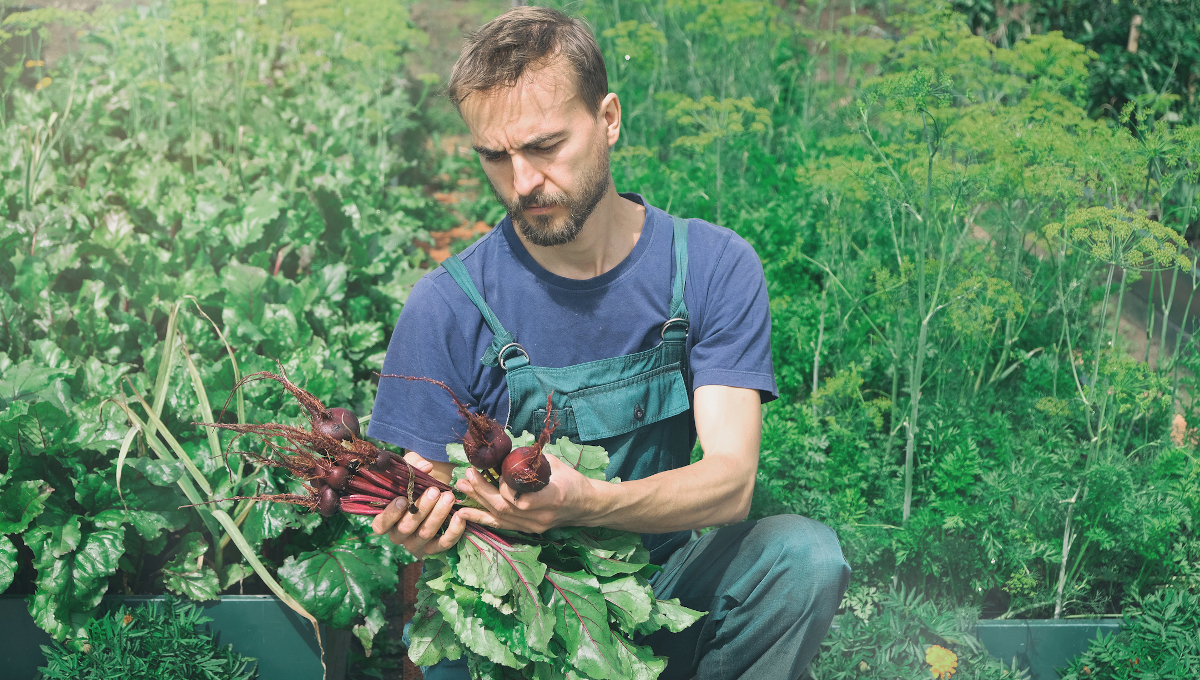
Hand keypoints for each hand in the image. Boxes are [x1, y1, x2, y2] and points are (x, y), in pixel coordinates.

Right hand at [371, 451, 466, 558]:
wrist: (435, 494)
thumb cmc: (416, 483)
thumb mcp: (410, 470)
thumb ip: (413, 464)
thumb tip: (425, 466)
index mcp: (387, 520)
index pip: (381, 524)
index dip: (390, 514)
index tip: (403, 499)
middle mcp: (399, 535)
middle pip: (406, 527)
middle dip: (421, 508)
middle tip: (434, 492)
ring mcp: (416, 544)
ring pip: (425, 534)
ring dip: (438, 515)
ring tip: (449, 497)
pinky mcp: (435, 548)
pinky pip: (444, 544)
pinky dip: (453, 531)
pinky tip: (460, 516)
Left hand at [455, 453, 594, 533]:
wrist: (585, 506)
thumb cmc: (572, 481)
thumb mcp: (555, 464)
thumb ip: (531, 460)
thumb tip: (506, 452)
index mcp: (553, 497)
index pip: (521, 499)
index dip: (504, 488)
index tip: (497, 472)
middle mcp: (541, 516)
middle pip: (505, 508)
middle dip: (482, 491)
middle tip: (467, 476)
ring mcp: (534, 527)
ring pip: (500, 517)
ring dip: (478, 502)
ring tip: (461, 488)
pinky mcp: (528, 530)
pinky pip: (501, 525)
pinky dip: (482, 518)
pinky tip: (464, 513)